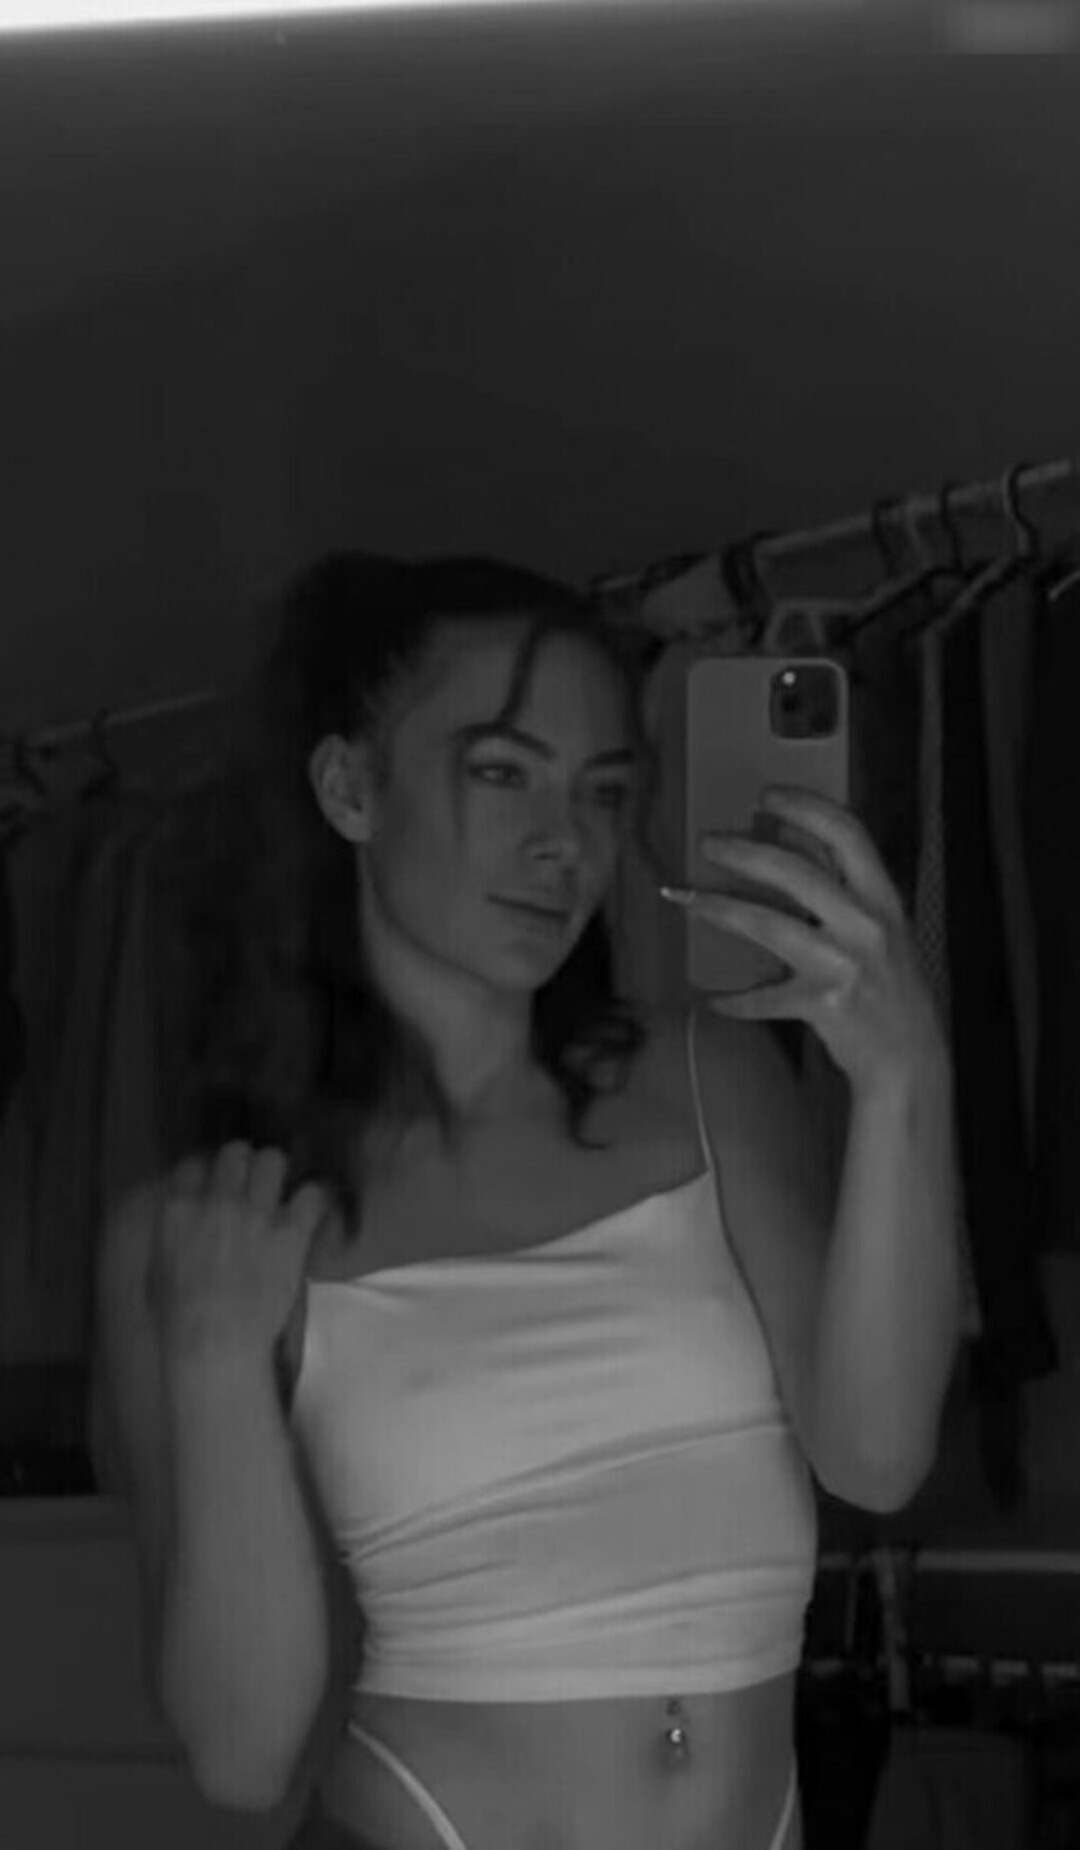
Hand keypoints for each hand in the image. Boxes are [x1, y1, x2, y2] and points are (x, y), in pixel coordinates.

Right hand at [148, 1142, 330, 1359]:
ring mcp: (257, 1211)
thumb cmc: (177, 1316)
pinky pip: (313, 1193)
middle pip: (235, 1151)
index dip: (206, 1172)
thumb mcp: (157, 1267)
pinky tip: (311, 1211)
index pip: (194, 1164)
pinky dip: (315, 1199)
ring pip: (273, 1159)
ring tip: (280, 1192)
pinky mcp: (291, 1230)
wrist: (214, 1338)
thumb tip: (180, 1223)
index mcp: (179, 1208)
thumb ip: (170, 1233)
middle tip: (250, 1184)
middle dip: (243, 1164)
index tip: (213, 1184)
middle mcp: (219, 1199)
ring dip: (276, 1173)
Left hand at [662, 786, 948, 1092]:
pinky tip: (711, 997)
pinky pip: (764, 996)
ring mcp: (844, 963)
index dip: (805, 806)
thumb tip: (789, 852)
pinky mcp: (823, 1003)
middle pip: (794, 871)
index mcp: (884, 899)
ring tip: (685, 897)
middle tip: (708, 843)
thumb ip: (845, 895)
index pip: (847, 833)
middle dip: (744, 852)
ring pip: (767, 924)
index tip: (767, 795)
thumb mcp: (883, 931)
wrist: (910, 1059)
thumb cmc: (892, 991)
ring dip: (718, 908)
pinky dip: (735, 998)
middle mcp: (867, 924)